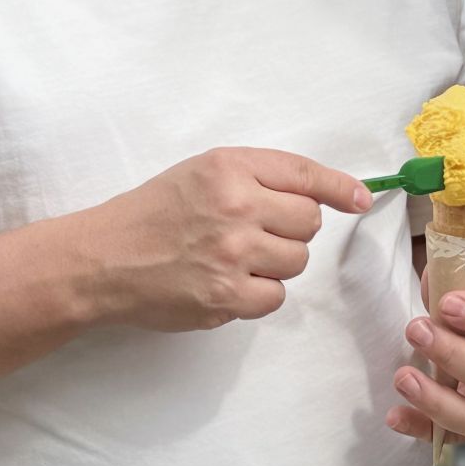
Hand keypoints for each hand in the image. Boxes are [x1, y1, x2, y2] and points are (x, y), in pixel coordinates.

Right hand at [81, 147, 369, 331]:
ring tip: (236, 256)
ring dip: (276, 261)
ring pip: (297, 260)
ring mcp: (233, 255)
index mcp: (230, 167)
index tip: (361, 198)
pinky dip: (259, 292)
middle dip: (292, 228)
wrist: (104, 259)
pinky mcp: (226, 297)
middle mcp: (236, 206)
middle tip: (258, 230)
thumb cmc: (154, 211)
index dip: (340, 187)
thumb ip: (259, 177)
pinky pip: (275, 297)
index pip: (304, 174)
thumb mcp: (203, 171)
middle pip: (308, 222)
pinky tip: (228, 281)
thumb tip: (325, 195)